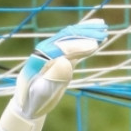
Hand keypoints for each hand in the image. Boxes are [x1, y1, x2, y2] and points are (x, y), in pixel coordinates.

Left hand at [0, 15, 109, 130]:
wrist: (27, 103)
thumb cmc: (34, 101)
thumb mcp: (41, 94)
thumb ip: (53, 79)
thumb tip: (65, 62)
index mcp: (38, 60)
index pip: (59, 49)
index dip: (77, 46)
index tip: (94, 45)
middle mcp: (43, 51)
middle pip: (65, 38)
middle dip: (84, 34)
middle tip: (103, 32)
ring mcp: (50, 51)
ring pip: (69, 36)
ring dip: (86, 30)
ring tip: (103, 27)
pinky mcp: (58, 54)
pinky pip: (72, 41)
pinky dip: (83, 34)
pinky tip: (95, 29)